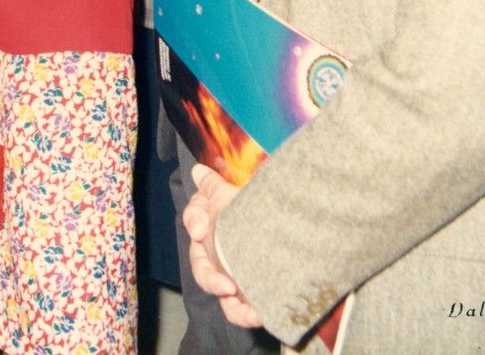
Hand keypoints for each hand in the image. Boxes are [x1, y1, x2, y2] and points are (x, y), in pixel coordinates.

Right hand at [184, 163, 262, 328]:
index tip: (202, 231)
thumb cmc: (252, 210)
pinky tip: (256, 315)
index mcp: (208, 221)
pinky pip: (236, 308)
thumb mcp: (236, 196)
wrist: (289, 231)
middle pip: (201, 263)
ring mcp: (227, 272)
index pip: (195, 219)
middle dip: (210, 276)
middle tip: (225, 285)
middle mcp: (213, 248)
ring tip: (243, 304)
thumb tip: (198, 170)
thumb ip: (216, 186)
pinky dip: (243, 313)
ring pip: (216, 286)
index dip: (196, 223)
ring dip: (225, 296)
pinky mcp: (244, 294)